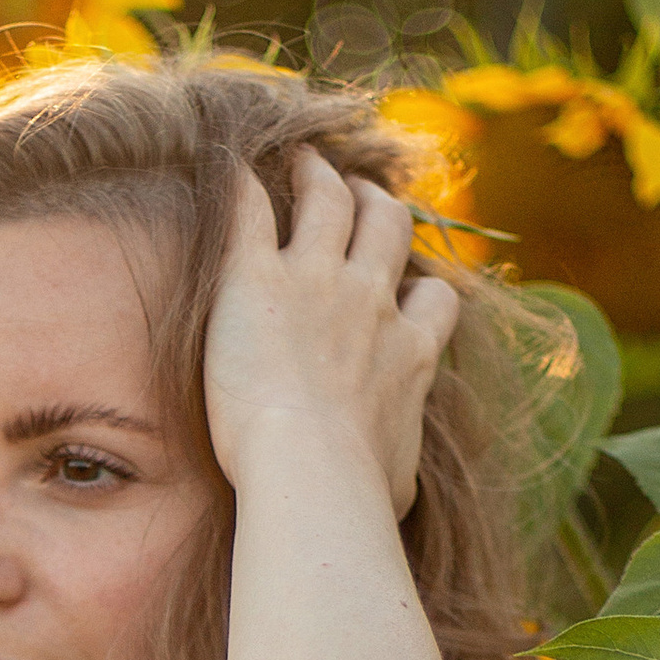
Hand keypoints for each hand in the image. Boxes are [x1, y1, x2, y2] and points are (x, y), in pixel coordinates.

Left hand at [201, 147, 458, 515]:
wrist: (310, 471)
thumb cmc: (354, 494)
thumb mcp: (398, 486)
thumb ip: (399, 468)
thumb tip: (394, 497)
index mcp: (410, 354)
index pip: (433, 300)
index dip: (423, 288)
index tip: (408, 288)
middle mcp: (372, 302)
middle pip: (387, 228)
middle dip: (377, 205)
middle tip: (361, 195)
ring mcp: (316, 280)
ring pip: (329, 201)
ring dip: (318, 176)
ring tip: (304, 161)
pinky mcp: (256, 277)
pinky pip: (249, 210)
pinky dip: (240, 183)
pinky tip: (226, 165)